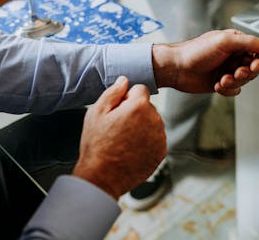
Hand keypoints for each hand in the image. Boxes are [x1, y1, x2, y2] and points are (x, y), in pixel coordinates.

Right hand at [73, 76, 165, 198]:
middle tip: (117, 128)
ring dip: (142, 127)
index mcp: (139, 106)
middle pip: (148, 107)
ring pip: (152, 123)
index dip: (127, 98)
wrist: (102, 177)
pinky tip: (131, 150)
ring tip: (123, 141)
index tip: (117, 111)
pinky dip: (146, 142)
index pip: (140, 89)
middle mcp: (155, 120)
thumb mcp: (96, 112)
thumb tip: (124, 80)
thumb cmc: (97, 145)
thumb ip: (113, 92)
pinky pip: (155, 138)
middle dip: (135, 112)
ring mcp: (160, 137)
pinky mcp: (162, 152)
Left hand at [152, 29, 258, 95]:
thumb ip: (249, 43)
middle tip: (235, 73)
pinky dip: (228, 90)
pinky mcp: (222, 83)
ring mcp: (228, 70)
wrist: (176, 68)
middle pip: (253, 68)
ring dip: (235, 82)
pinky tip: (217, 85)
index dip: (258, 60)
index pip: (257, 51)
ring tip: (222, 80)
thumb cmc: (196, 51)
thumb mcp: (225, 41)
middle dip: (245, 73)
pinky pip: (235, 90)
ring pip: (244, 80)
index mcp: (236, 43)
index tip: (254, 65)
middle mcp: (233, 56)